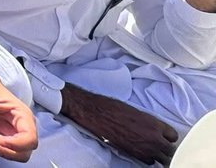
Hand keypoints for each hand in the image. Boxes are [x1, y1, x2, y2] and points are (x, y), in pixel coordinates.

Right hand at [60, 83, 177, 164]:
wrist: (97, 114)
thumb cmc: (114, 109)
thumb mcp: (138, 112)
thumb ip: (151, 123)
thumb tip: (157, 130)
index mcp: (155, 124)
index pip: (174, 136)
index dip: (168, 136)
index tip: (164, 135)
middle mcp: (154, 138)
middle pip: (171, 150)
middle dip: (167, 148)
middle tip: (161, 145)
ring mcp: (145, 148)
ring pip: (163, 159)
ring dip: (159, 155)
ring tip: (152, 149)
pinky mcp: (136, 155)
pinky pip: (150, 162)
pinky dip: (148, 158)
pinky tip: (142, 151)